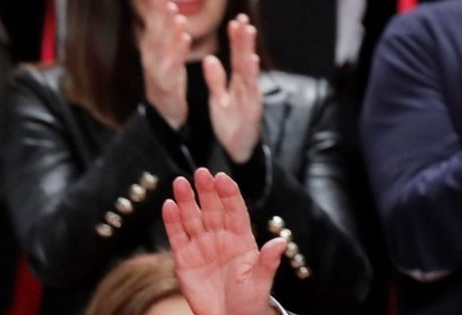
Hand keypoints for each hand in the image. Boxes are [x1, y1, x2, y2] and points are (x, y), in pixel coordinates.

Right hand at [139, 1, 191, 128]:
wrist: (164, 112)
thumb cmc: (168, 80)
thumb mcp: (165, 55)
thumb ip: (167, 34)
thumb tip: (169, 10)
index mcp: (152, 48)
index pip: (154, 23)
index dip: (156, 8)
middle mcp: (151, 56)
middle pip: (156, 31)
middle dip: (161, 14)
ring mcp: (157, 69)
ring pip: (163, 46)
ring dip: (170, 30)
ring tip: (178, 15)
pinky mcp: (166, 83)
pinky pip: (172, 65)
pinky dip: (178, 50)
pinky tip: (185, 38)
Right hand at [162, 168, 286, 314]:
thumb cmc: (252, 302)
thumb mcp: (262, 283)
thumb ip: (268, 262)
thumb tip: (280, 243)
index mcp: (242, 241)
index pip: (235, 212)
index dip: (229, 195)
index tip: (223, 178)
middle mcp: (221, 239)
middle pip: (213, 209)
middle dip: (207, 191)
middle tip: (201, 173)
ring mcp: (202, 248)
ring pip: (193, 219)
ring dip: (187, 201)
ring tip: (181, 183)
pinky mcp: (185, 260)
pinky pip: (178, 237)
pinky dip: (172, 222)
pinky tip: (169, 205)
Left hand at [204, 14, 262, 163]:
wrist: (239, 150)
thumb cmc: (230, 125)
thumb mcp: (219, 99)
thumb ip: (216, 80)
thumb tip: (210, 59)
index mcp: (238, 84)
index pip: (236, 57)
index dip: (236, 39)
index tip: (234, 21)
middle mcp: (247, 87)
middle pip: (244, 58)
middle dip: (244, 38)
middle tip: (243, 18)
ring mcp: (251, 97)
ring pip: (249, 70)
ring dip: (248, 50)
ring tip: (247, 32)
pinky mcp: (252, 108)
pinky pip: (251, 89)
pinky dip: (252, 74)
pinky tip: (251, 60)